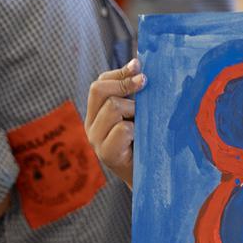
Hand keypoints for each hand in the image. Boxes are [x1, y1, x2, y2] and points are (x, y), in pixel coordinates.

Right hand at [85, 58, 144, 187]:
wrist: (150, 180)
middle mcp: (91, 125)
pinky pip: (123, 128)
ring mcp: (96, 140)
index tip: (139, 65)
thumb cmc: (147, 144)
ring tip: (144, 124)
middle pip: (99, 89)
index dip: (119, 72)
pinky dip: (137, 129)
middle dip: (125, 83)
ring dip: (135, 109)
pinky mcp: (106, 154)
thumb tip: (140, 63)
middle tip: (146, 82)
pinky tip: (143, 138)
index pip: (100, 83)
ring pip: (113, 107)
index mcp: (96, 113)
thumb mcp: (140, 116)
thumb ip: (137, 96)